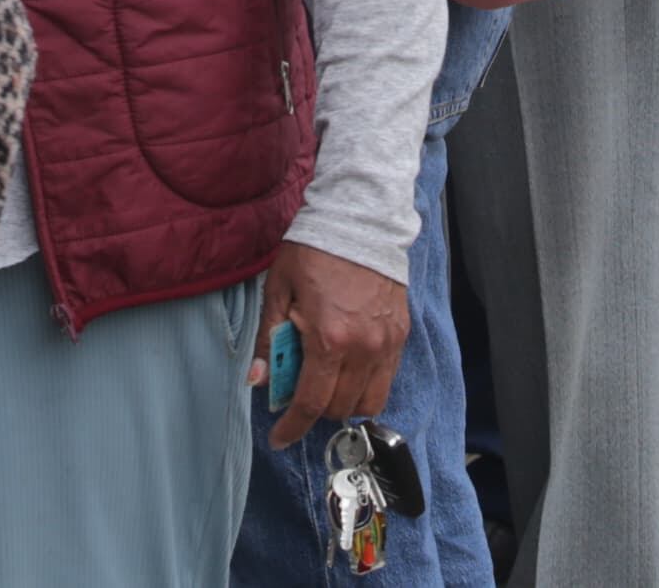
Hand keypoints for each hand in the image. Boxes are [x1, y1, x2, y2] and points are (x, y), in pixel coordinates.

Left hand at [252, 240, 408, 447]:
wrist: (359, 219)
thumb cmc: (314, 251)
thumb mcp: (279, 291)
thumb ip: (269, 340)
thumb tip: (258, 379)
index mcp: (328, 338)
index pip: (311, 403)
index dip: (292, 427)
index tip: (279, 438)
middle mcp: (362, 348)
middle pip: (339, 408)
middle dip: (315, 410)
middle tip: (299, 390)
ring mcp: (386, 344)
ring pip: (369, 402)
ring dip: (343, 403)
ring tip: (326, 381)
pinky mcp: (400, 336)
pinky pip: (385, 380)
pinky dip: (365, 385)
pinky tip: (348, 367)